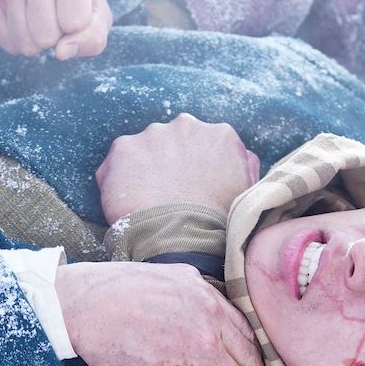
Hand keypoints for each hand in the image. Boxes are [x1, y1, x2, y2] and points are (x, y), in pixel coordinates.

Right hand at [0, 0, 112, 59]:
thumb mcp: (99, 16)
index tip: (78, 9)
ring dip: (39, 42)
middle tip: (58, 15)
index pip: (75, 23)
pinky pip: (8, 43)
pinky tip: (26, 22)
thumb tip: (60, 53)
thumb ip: (93, 38)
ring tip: (43, 18)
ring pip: (26, 43)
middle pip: (46, 37)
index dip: (79, 27)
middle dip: (57, 37)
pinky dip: (20, 43)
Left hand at [55, 261, 273, 365]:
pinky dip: (233, 324)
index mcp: (202, 343)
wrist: (80, 300)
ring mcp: (201, 289)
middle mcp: (210, 311)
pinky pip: (223, 303)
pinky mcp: (189, 275)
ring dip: (251, 351)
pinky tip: (230, 337)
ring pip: (240, 324)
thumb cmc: (110, 347)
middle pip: (249, 351)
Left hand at [95, 113, 260, 224]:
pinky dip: (120, 180)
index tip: (194, 186)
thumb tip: (242, 156)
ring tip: (148, 201)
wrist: (181, 240)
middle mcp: (187, 125)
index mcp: (220, 134)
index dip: (199, 167)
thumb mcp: (245, 190)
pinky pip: (118, 163)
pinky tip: (129, 203)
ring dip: (145, 169)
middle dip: (171, 162)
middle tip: (170, 194)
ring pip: (146, 150)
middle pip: (175, 142)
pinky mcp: (123, 147)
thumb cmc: (218, 223)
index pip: (207, 144)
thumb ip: (243, 165)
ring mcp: (153, 134)